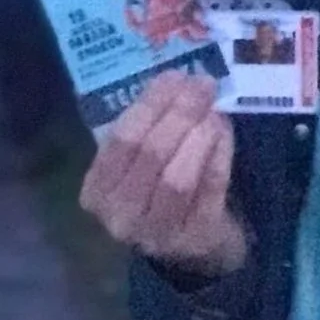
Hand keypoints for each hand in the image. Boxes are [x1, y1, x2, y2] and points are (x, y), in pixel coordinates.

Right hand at [79, 72, 246, 275]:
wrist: (193, 244)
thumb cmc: (161, 189)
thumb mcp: (140, 160)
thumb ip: (149, 124)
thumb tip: (176, 80)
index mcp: (97, 190)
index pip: (121, 140)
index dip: (150, 104)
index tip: (175, 75)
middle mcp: (120, 217)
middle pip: (150, 154)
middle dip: (179, 112)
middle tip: (203, 84)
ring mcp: (157, 234)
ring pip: (177, 177)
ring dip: (199, 135)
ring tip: (213, 110)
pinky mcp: (195, 238)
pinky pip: (209, 188)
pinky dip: (219, 155)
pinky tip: (223, 131)